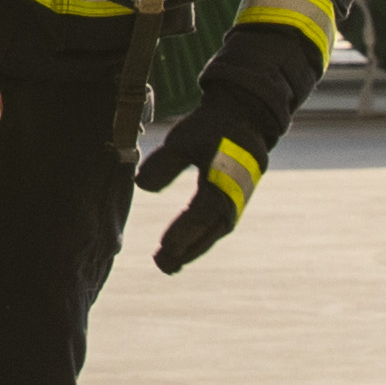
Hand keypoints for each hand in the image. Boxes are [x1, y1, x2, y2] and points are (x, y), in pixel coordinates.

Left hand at [136, 81, 284, 274]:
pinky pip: (214, 227)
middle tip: (162, 264)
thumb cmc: (211, 127)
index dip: (187, 228)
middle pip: (211, 228)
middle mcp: (236, 193)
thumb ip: (165, 161)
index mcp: (227, 175)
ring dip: (191, 249)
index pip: (205, 209)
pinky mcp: (231, 202)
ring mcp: (237, 200)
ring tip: (165, 265)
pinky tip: (177, 254)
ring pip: (213, 231)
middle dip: (188, 247)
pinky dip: (198, 241)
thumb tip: (141, 185)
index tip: (166, 244)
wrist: (244, 119)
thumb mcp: (185, 137)